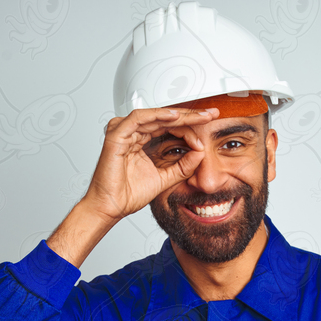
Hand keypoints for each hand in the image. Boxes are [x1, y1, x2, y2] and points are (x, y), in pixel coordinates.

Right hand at [83, 108, 217, 221]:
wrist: (111, 206)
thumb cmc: (128, 194)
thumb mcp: (165, 178)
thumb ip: (183, 166)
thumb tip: (201, 153)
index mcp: (142, 141)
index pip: (170, 126)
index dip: (191, 126)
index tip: (208, 129)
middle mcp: (133, 133)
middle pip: (165, 118)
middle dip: (190, 116)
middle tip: (210, 114)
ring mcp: (124, 132)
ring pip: (156, 116)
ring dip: (179, 116)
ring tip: (198, 117)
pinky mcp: (117, 135)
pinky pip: (139, 119)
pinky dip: (157, 116)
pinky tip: (174, 117)